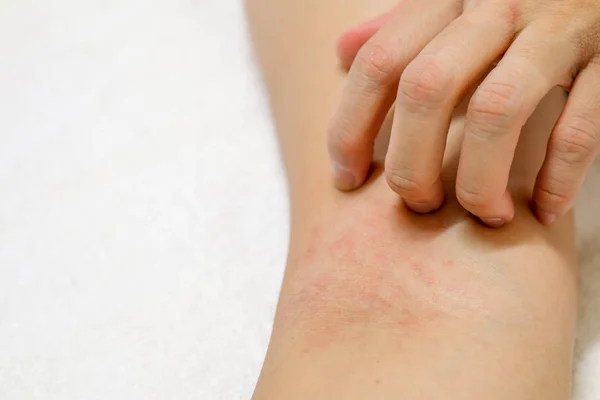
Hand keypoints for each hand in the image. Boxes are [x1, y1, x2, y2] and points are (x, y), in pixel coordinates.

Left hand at [328, 0, 599, 225]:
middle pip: (427, 89)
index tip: (346, 179)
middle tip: (418, 204)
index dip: (349, 128)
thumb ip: (399, 25)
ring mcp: (557, 28)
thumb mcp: (450, 1)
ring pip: (496, 111)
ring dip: (480, 180)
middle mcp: (496, 5)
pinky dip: (558, 179)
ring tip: (484, 214)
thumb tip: (342, 49)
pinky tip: (543, 210)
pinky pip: (578, 129)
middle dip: (411, 163)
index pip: (378, 64)